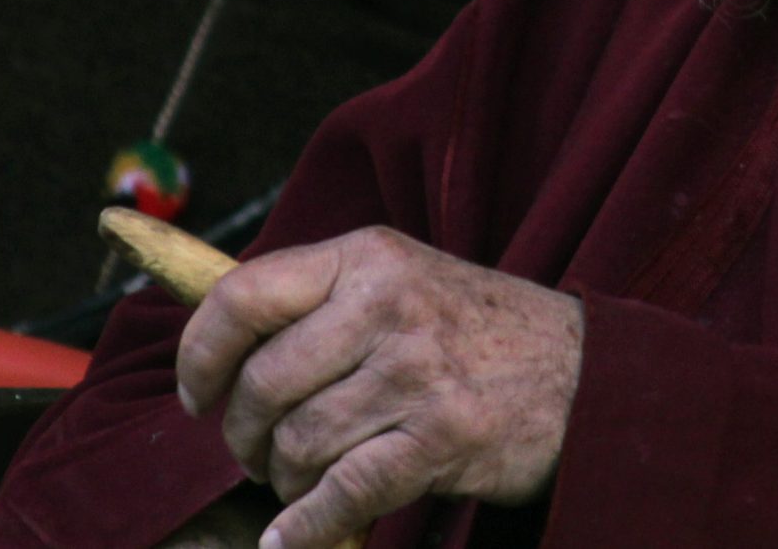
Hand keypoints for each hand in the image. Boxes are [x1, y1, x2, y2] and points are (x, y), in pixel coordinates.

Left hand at [173, 227, 582, 548]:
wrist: (583, 371)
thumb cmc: (473, 328)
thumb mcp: (397, 278)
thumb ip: (318, 299)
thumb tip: (219, 338)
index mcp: (363, 257)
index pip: (243, 295)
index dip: (199, 352)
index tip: (194, 393)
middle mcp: (384, 305)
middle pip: (264, 383)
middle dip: (243, 435)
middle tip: (256, 452)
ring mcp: (414, 372)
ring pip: (299, 442)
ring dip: (282, 479)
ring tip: (295, 480)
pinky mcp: (442, 437)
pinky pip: (344, 493)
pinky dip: (306, 527)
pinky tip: (290, 541)